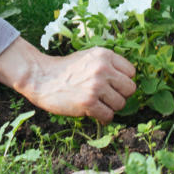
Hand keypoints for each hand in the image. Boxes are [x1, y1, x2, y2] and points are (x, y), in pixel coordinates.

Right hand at [0, 37, 136, 123]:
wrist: (42, 78)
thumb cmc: (67, 70)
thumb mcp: (89, 57)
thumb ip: (108, 65)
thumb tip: (128, 82)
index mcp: (105, 55)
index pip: (131, 72)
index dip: (122, 81)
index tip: (112, 85)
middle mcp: (103, 68)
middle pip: (130, 89)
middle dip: (120, 96)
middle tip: (106, 97)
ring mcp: (96, 85)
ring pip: (121, 104)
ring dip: (110, 108)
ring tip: (97, 103)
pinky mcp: (88, 102)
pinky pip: (109, 116)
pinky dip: (102, 118)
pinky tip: (92, 112)